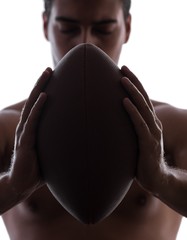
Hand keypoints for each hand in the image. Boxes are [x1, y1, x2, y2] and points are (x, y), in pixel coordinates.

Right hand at [9, 67, 52, 199]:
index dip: (43, 91)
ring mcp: (25, 133)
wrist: (21, 184)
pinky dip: (38, 108)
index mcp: (32, 129)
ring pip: (31, 106)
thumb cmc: (38, 169)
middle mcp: (27, 127)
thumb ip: (60, 145)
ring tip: (46, 73)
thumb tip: (80, 141)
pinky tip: (44, 96)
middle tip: (49, 69)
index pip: (37, 106)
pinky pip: (32, 122)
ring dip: (39, 89)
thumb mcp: (51, 153)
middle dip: (41, 83)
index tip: (53, 78)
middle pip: (33, 100)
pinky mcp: (25, 142)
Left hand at [120, 66, 164, 194]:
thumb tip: (113, 123)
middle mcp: (153, 124)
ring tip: (122, 79)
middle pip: (143, 98)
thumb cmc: (142, 159)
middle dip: (133, 82)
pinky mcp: (148, 143)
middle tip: (123, 67)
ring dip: (132, 92)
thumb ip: (129, 130)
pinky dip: (132, 112)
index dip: (135, 84)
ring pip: (142, 108)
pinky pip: (139, 124)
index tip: (124, 71)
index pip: (142, 99)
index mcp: (149, 122)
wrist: (156, 178)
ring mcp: (152, 132)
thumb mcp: (136, 141)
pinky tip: (124, 102)